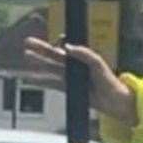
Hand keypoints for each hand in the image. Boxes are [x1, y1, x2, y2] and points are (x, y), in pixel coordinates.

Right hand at [23, 37, 137, 125]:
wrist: (116, 102)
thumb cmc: (111, 82)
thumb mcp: (98, 64)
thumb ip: (85, 54)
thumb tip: (68, 46)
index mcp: (83, 58)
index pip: (66, 47)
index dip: (55, 43)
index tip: (46, 39)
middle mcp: (76, 66)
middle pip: (55, 56)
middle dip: (41, 49)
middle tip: (28, 42)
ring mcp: (72, 78)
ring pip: (51, 69)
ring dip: (39, 63)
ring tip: (26, 57)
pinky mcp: (71, 89)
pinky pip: (53, 84)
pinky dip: (42, 81)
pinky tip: (32, 78)